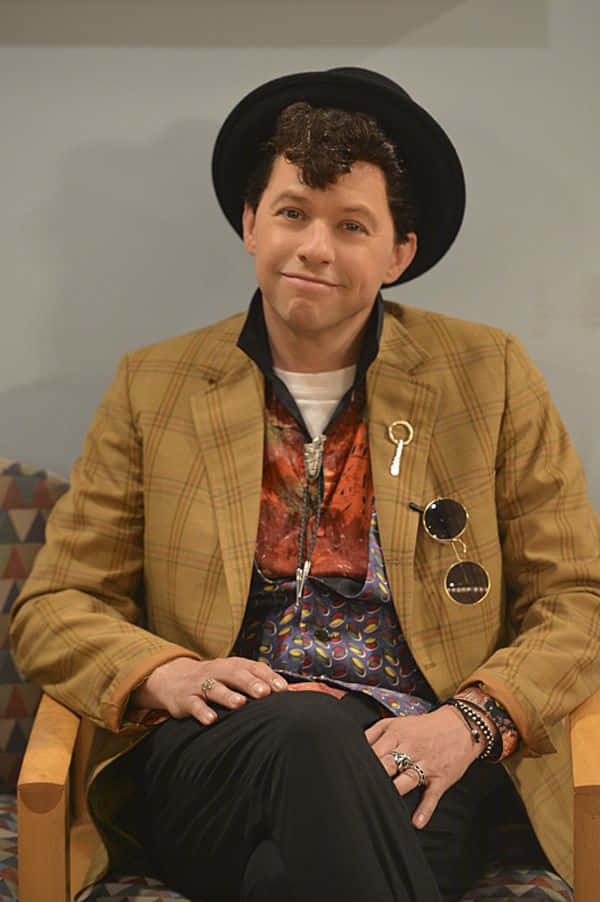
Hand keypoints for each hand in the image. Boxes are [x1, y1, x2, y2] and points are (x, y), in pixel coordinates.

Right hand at [131, 656, 287, 724]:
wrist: (172, 679)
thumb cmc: (214, 680)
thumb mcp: (234, 676)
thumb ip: (260, 682)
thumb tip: (296, 692)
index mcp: (232, 665)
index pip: (253, 667)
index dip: (267, 677)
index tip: (283, 689)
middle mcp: (217, 671)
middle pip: (235, 674)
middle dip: (250, 683)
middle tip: (265, 693)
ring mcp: (200, 685)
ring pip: (214, 688)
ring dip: (228, 695)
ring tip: (240, 703)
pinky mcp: (185, 700)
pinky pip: (194, 705)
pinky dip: (202, 711)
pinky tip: (211, 720)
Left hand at [364, 706, 481, 828]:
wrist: (461, 726)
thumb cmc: (423, 727)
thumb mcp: (397, 722)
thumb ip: (374, 733)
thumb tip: (353, 747)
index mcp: (396, 734)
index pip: (374, 750)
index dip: (361, 763)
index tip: (349, 774)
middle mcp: (411, 748)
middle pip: (388, 763)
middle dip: (375, 776)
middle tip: (359, 791)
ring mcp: (427, 764)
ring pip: (407, 779)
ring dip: (395, 790)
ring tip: (382, 803)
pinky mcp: (441, 778)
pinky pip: (432, 795)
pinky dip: (425, 810)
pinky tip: (416, 822)